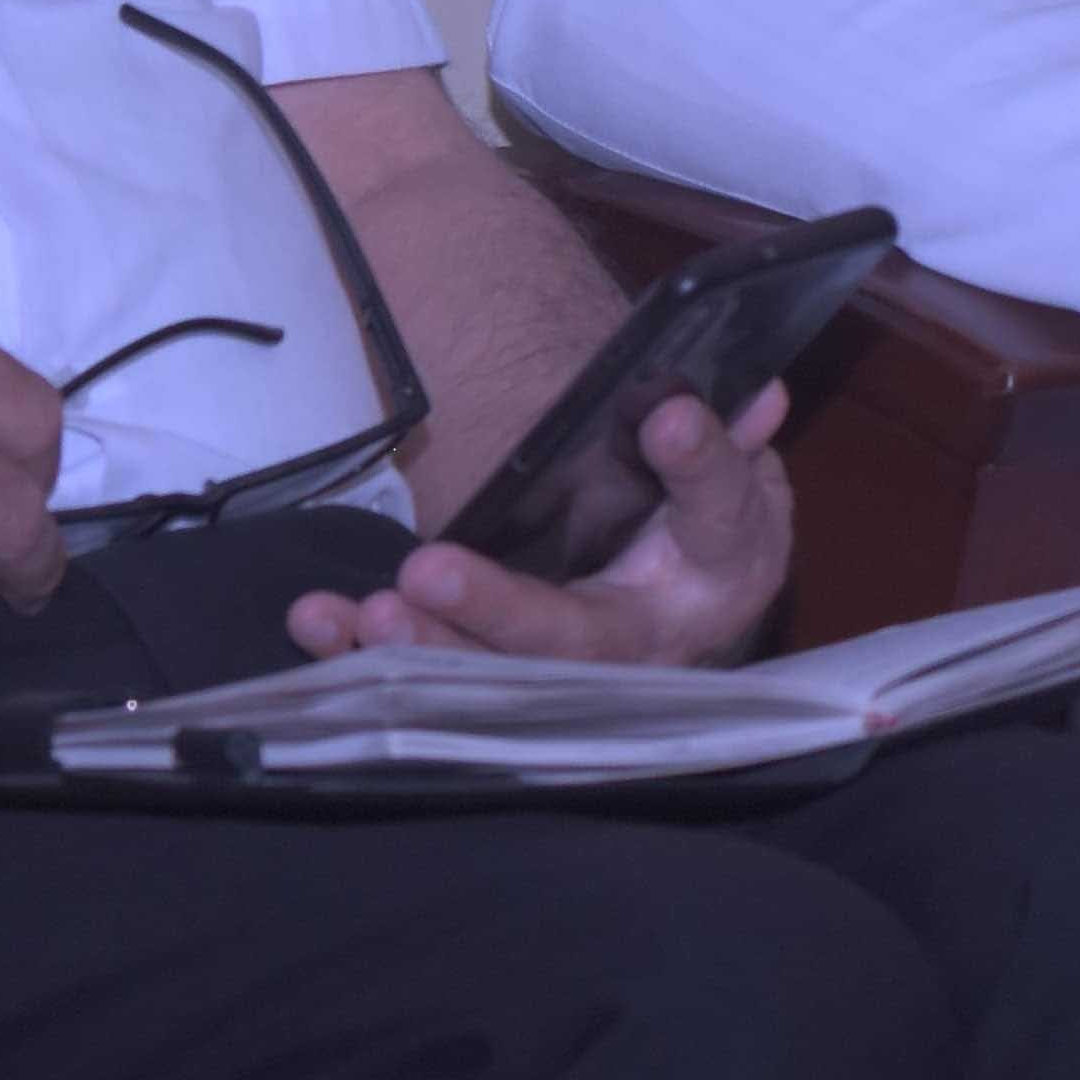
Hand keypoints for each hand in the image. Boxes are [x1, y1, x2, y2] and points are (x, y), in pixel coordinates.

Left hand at [285, 386, 795, 667]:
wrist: (693, 607)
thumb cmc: (704, 532)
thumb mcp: (732, 482)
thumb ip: (727, 443)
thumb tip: (759, 394)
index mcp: (721, 565)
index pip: (717, 509)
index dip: (697, 465)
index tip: (665, 418)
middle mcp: (651, 639)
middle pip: (579, 638)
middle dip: (500, 612)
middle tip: (428, 572)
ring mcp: (577, 677)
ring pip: (500, 679)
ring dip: (428, 648)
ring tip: (371, 612)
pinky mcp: (506, 685)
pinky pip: (436, 682)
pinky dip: (368, 653)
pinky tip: (321, 619)